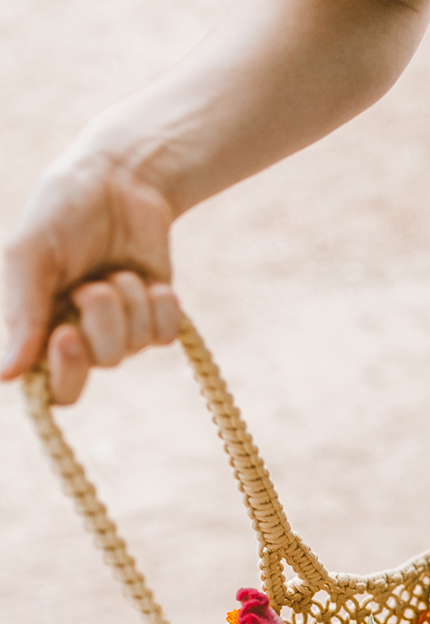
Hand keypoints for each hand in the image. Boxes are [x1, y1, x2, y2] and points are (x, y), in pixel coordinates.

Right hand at [2, 158, 180, 403]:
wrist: (118, 180)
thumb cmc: (62, 213)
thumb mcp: (29, 255)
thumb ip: (20, 313)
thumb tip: (5, 376)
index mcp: (43, 328)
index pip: (57, 388)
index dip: (67, 372)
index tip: (68, 336)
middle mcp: (83, 336)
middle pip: (103, 364)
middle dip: (103, 324)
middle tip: (94, 290)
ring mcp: (123, 330)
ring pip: (136, 344)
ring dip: (128, 297)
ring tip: (114, 268)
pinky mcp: (157, 318)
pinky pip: (165, 333)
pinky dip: (158, 302)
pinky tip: (145, 277)